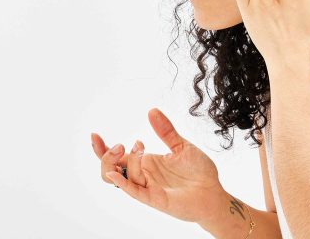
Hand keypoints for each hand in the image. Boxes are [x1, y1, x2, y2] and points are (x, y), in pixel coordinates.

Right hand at [91, 108, 224, 222]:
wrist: (214, 192)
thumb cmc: (198, 172)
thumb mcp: (181, 145)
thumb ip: (166, 130)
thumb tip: (152, 111)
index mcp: (145, 163)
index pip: (116, 157)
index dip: (101, 148)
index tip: (95, 134)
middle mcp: (142, 175)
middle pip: (110, 168)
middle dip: (108, 155)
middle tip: (122, 145)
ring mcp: (147, 187)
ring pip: (122, 176)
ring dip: (127, 160)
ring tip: (141, 146)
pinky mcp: (154, 198)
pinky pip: (133, 192)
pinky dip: (122, 182)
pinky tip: (115, 172)